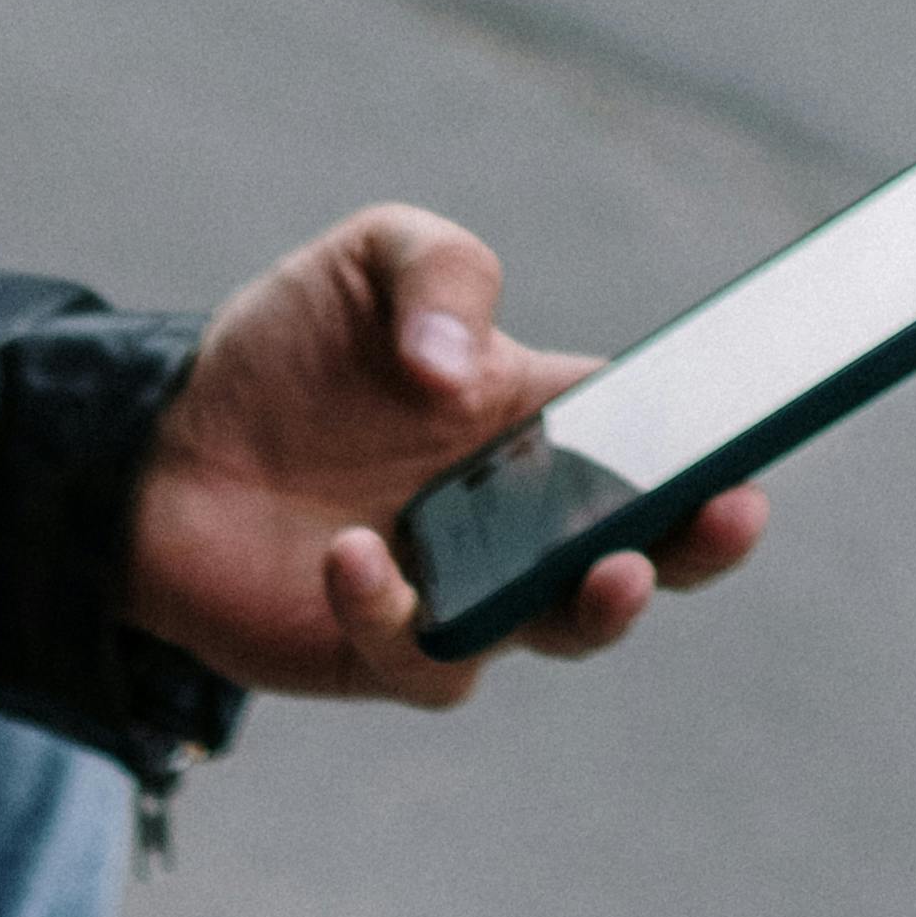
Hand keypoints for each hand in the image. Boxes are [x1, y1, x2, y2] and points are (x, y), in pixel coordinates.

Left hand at [126, 202, 767, 707]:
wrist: (159, 446)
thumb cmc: (284, 350)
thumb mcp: (370, 258)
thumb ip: (442, 272)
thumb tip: (467, 372)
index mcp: (545, 423)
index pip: (657, 442)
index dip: (716, 447)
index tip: (756, 442)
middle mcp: (521, 521)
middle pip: (644, 552)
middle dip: (696, 544)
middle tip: (724, 518)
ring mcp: (463, 595)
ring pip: (558, 629)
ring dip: (597, 609)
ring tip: (612, 573)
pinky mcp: (386, 652)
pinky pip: (424, 658)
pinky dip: (396, 613)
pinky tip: (352, 556)